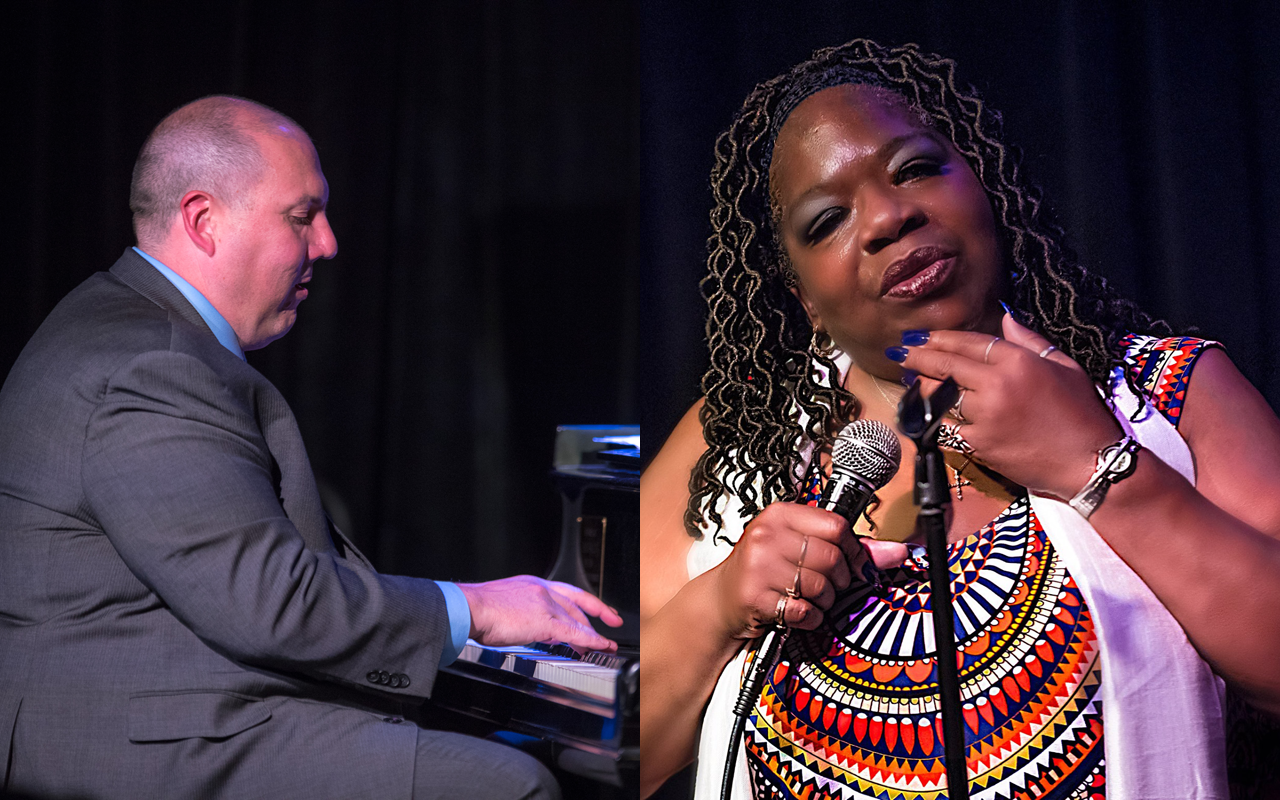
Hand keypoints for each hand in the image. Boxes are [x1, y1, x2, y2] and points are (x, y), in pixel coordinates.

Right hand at [458, 575, 622, 652]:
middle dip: (597, 614)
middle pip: (577, 604)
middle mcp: (542, 590)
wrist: (469, 607)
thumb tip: (524, 624)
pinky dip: (592, 640)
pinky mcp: (545, 621)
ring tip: (606, 645)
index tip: (596, 607)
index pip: (566, 592)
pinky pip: (575, 632)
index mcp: (531, 584)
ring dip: (595, 634)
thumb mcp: (503, 602)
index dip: (584, 600)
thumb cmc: (476, 608)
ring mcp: (546, 604)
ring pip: (578, 620)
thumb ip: (519, 610)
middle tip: (611, 623)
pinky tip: (600, 646)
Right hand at [711, 502, 907, 639]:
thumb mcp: (801, 548)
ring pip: (821, 587)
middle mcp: (766, 535)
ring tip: (808, 599)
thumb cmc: (766, 570)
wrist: (723, 600)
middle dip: (839, 580)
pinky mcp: (755, 596)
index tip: (851, 565)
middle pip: (831, 558)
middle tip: (826, 586)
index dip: (852, 551)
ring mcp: (758, 566)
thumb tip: (899, 552)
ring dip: (824, 602)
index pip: (836, 526)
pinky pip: (804, 611)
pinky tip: (798, 613)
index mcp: (780, 514)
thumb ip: (851, 548)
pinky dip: (810, 618)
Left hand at [898, 313, 1121, 498]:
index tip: (924, 337)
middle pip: (945, 365)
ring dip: (921, 386)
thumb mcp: (1065, 368)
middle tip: (902, 351)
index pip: (968, 342)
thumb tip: (1005, 319)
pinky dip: (933, 418)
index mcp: (1018, 362)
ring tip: (910, 378)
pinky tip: (922, 411)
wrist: (1090, 463)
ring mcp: (984, 416)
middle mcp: (996, 385)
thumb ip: (1030, 341)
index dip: (941, 338)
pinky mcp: (978, 444)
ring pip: (939, 395)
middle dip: (919, 356)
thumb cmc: (1083, 415)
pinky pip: (946, 426)